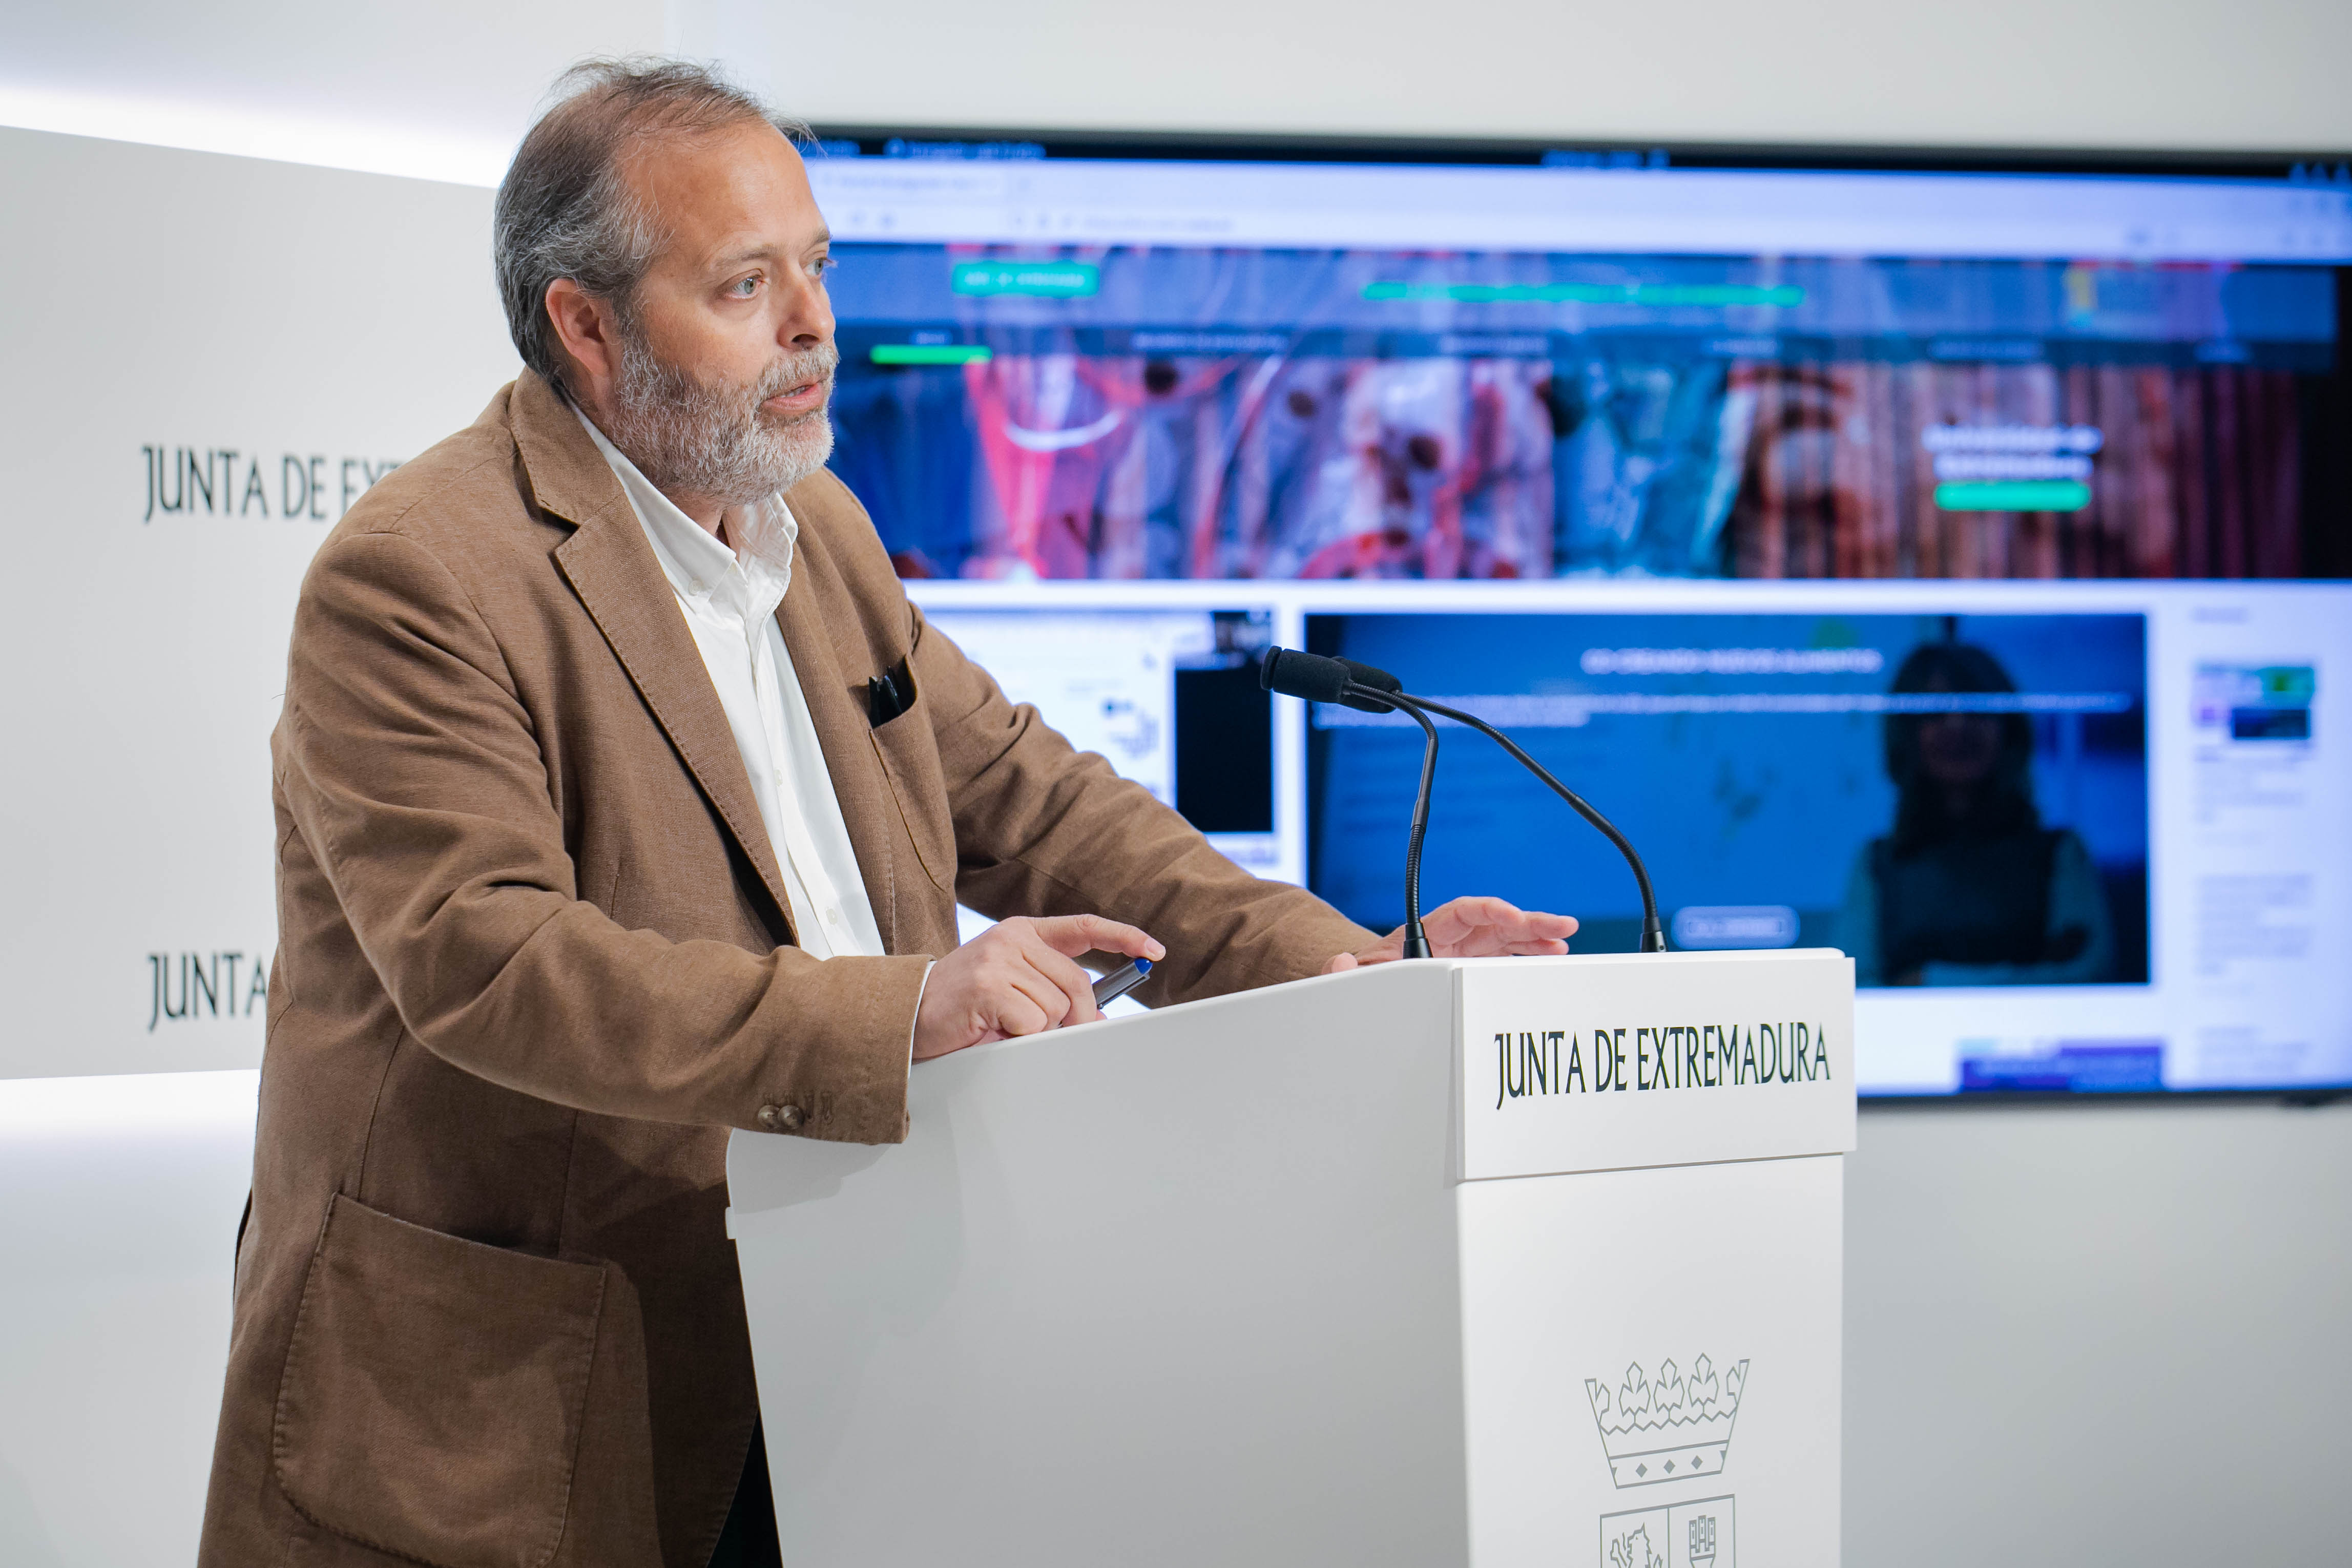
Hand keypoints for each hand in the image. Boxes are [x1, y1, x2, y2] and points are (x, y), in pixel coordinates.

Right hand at [914, 914, 1164, 1059]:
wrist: (906, 1016)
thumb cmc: (961, 1006)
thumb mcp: (1010, 987)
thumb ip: (1051, 990)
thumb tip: (1098, 1016)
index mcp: (1022, 932)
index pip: (1084, 928)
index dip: (1123, 937)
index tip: (1154, 951)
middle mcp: (1012, 939)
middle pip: (1077, 983)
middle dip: (1075, 1017)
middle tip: (1042, 1032)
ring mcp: (999, 960)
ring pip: (1056, 1007)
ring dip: (1036, 1028)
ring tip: (1001, 1024)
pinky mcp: (988, 986)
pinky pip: (1033, 1022)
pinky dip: (1019, 1036)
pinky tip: (992, 1029)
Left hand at [1325, 895, 1575, 972]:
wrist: (1364, 989)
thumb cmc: (1362, 978)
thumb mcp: (1351, 976)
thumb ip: (1343, 972)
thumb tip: (1337, 963)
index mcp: (1422, 932)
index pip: (1461, 913)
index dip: (1489, 911)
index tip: (1512, 917)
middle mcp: (1448, 938)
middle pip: (1493, 922)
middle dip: (1529, 922)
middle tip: (1564, 925)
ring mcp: (1462, 953)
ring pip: (1505, 939)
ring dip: (1536, 937)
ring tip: (1566, 939)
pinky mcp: (1471, 969)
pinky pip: (1505, 957)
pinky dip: (1528, 955)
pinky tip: (1551, 955)